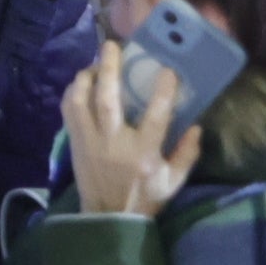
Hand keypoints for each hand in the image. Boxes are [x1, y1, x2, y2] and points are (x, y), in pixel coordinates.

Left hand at [61, 41, 201, 218]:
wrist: (108, 218)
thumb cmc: (145, 198)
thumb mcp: (173, 182)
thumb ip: (186, 154)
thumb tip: (197, 126)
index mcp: (143, 154)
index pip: (156, 118)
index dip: (163, 92)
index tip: (167, 70)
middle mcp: (114, 143)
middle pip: (108, 100)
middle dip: (109, 70)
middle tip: (112, 45)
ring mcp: (90, 141)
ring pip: (81, 101)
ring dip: (86, 77)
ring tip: (95, 63)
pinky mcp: (74, 142)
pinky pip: (68, 110)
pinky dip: (72, 92)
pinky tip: (81, 83)